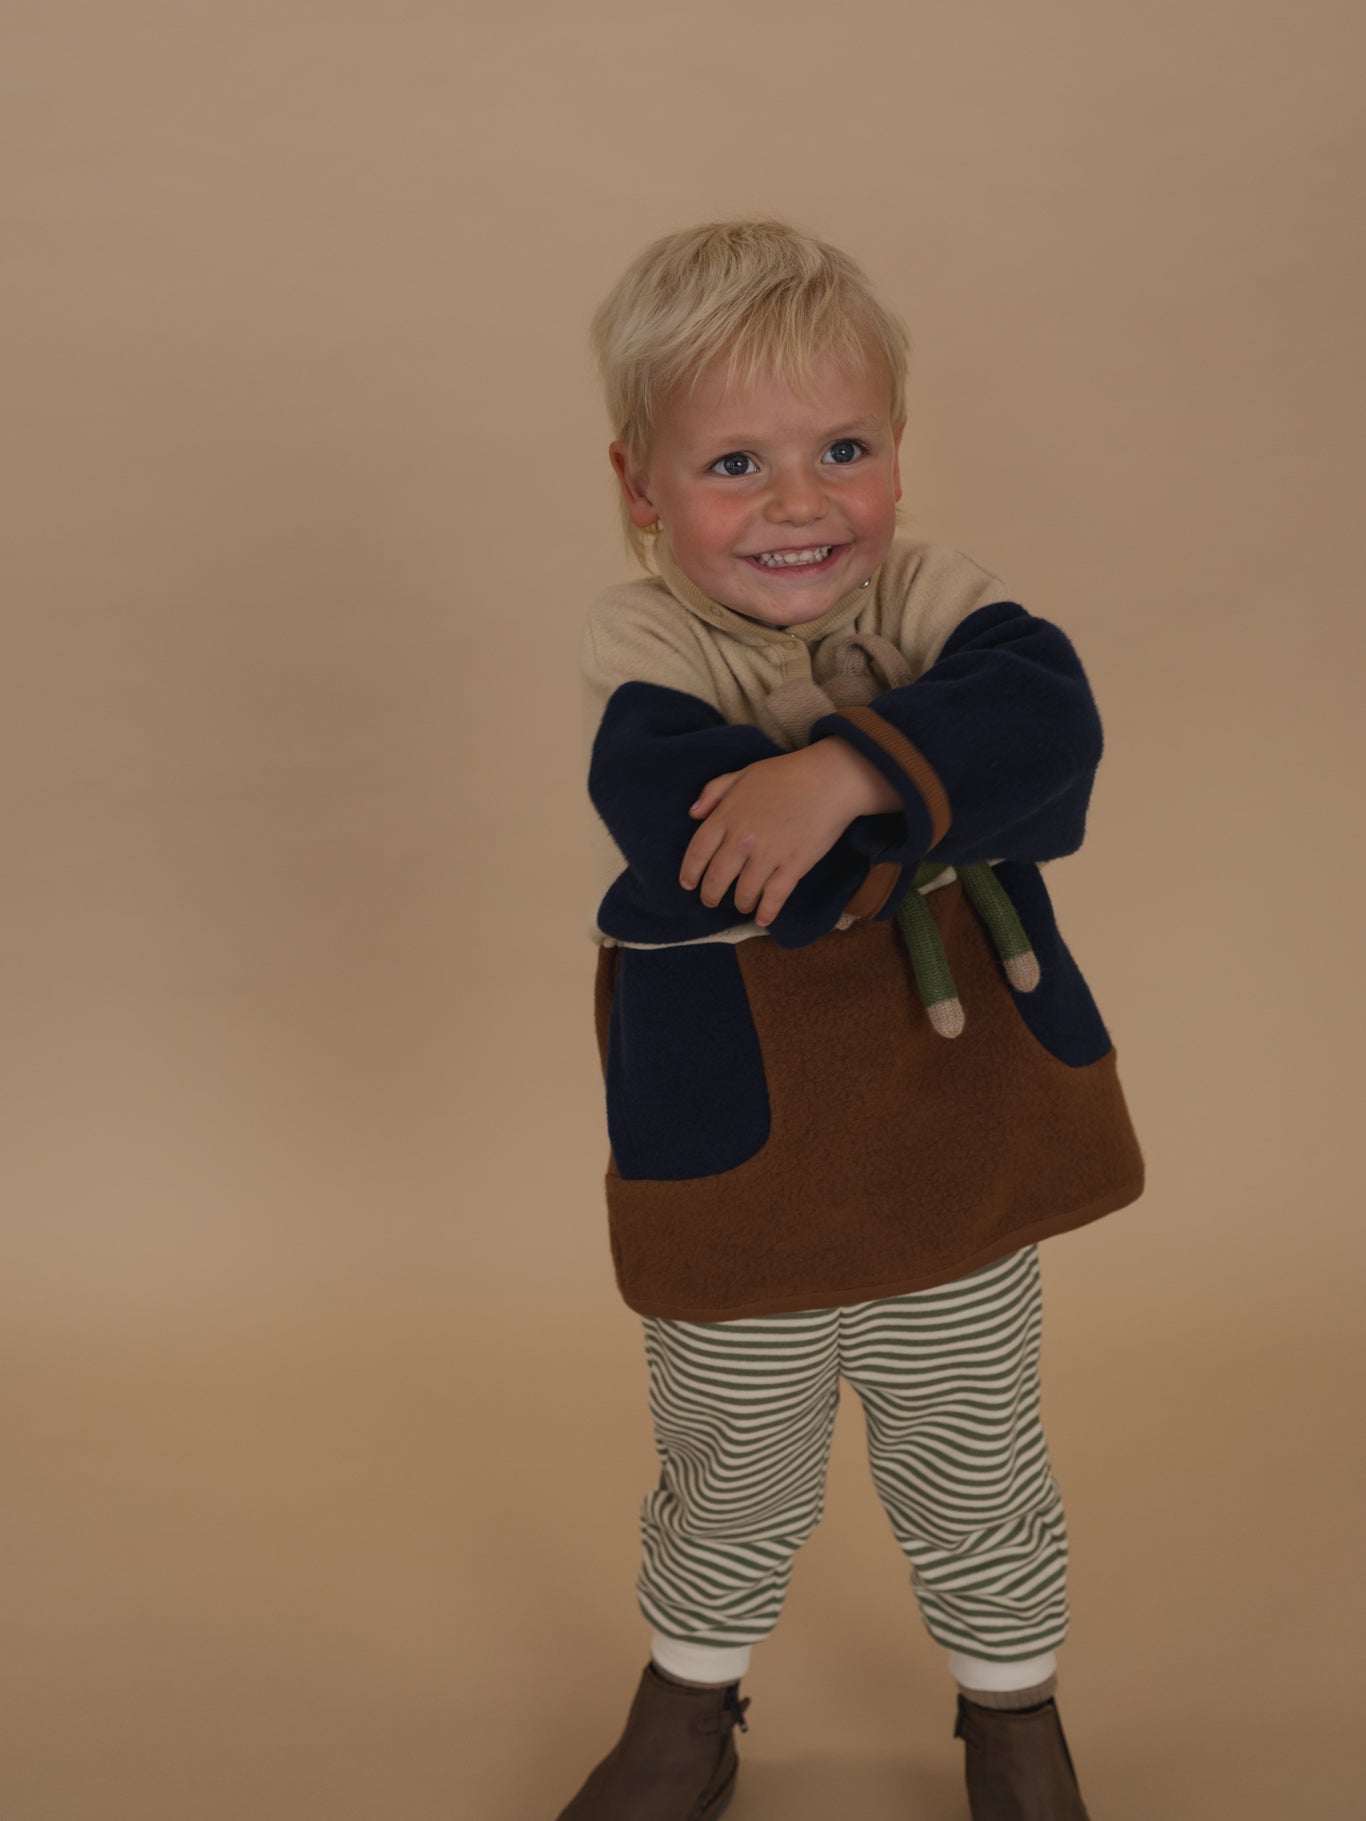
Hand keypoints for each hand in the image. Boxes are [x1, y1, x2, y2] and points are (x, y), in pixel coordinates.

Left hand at [680, 739, 901, 926]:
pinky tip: (762, 919)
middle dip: (711, 895)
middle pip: (717, 878)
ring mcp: (768, 854)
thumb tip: (693, 814)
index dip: (690, 872)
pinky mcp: (794, 865)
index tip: (688, 884)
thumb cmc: (786, 773)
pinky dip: (766, 912)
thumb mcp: (744, 773)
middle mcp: (743, 839)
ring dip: (741, 903)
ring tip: (742, 905)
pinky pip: (774, 897)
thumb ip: (714, 791)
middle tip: (711, 901)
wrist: (829, 779)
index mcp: (728, 816)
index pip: (698, 851)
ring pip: (745, 892)